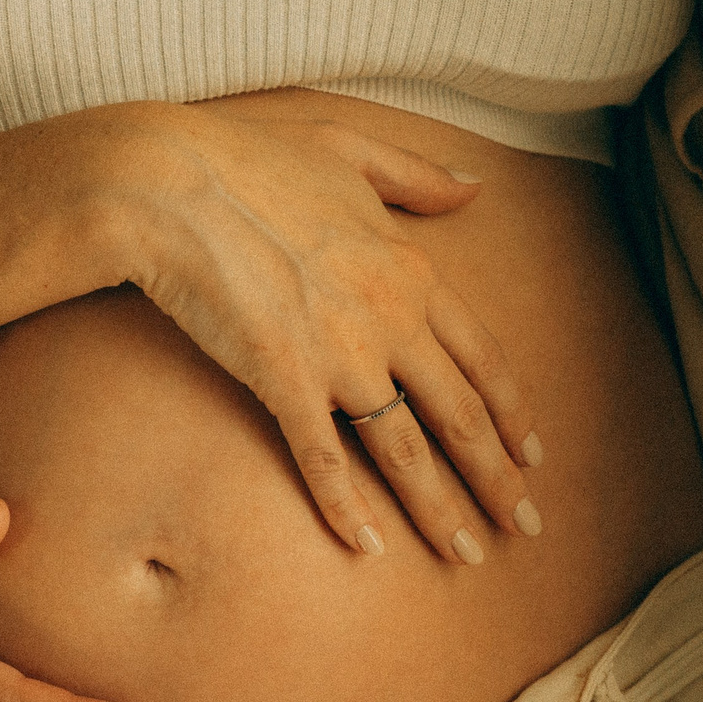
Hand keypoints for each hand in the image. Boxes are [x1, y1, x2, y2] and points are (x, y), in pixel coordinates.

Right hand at [107, 89, 542, 565]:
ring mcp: (339, 355)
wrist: (169, 182)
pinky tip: (365, 547)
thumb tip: (473, 185)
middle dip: (498, 479)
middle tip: (524, 527)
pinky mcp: (283, 380)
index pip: (483, 357)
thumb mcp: (347, 147)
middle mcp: (390, 319)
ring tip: (465, 554)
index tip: (533, 455)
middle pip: (461, 416)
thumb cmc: (248, 157)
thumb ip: (415, 173)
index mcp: (410, 268)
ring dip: (441, 509)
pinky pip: (323, 459)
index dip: (513, 413)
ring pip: (407, 450)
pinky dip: (345, 507)